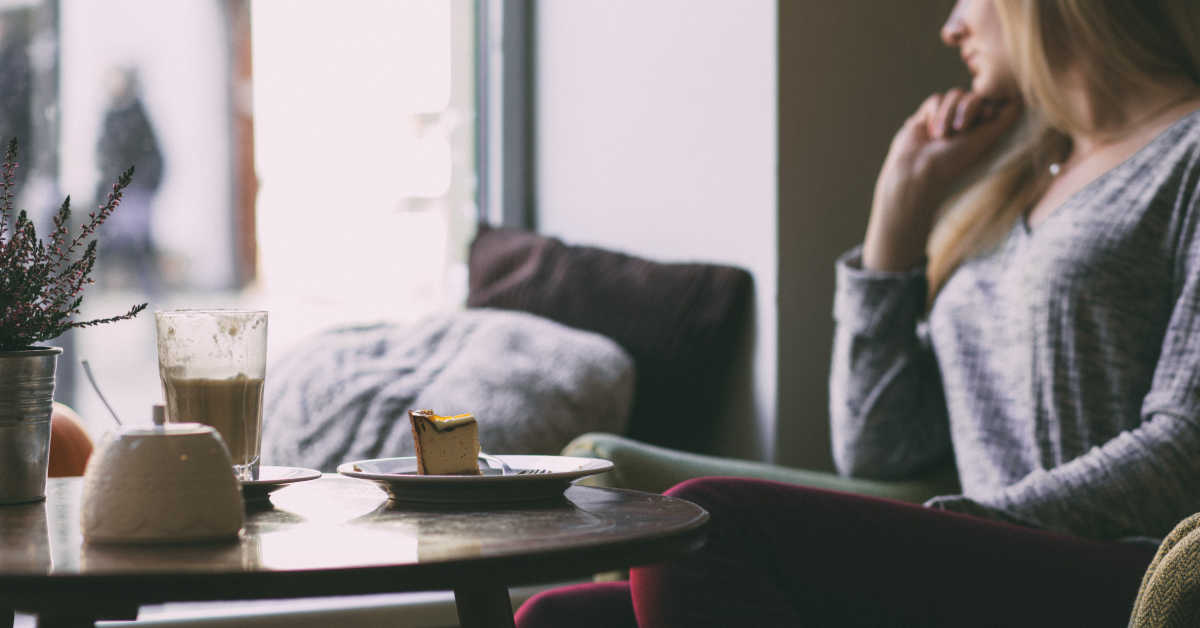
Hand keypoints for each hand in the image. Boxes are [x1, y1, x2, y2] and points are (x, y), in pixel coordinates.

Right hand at [863, 89, 1021, 270]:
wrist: (917, 169)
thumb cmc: (954, 160)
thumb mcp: (986, 139)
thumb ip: (1004, 119)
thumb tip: (1020, 99)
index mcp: (982, 130)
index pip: (992, 103)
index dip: (988, 107)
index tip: (985, 118)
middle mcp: (966, 123)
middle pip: (974, 96)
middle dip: (967, 109)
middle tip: (960, 130)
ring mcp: (946, 118)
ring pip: (955, 94)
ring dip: (948, 114)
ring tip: (940, 136)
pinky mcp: (928, 115)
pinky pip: (936, 99)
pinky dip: (934, 114)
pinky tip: (929, 132)